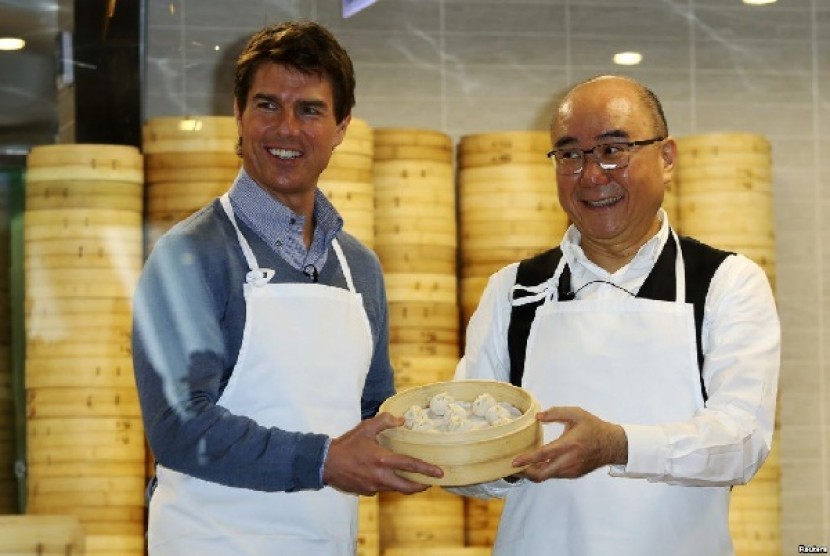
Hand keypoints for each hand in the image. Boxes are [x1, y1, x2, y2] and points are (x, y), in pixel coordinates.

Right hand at [322, 412, 442, 494]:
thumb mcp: (365, 428)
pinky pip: (382, 489)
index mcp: (383, 460)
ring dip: (406, 485)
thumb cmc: (346, 445)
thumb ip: (385, 421)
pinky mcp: (367, 492)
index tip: (440, 473)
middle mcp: (381, 476)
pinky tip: (387, 476)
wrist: (325, 464)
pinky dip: (389, 484)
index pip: (411, 465)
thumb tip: (402, 420)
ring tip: (413, 479)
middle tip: (430, 482)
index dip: (427, 470)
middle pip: (407, 486)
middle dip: (422, 486)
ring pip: (396, 489)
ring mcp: (373, 487)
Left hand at [511, 406, 626, 481]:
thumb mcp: (576, 414)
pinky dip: (544, 472)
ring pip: (547, 476)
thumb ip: (556, 412)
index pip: (544, 455)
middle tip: (513, 469)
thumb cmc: (593, 427)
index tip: (514, 462)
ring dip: (533, 473)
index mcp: (569, 444)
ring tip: (521, 466)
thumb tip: (538, 417)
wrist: (612, 445)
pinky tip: (536, 465)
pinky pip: (554, 475)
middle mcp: (569, 461)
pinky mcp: (573, 475)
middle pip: (542, 474)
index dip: (527, 460)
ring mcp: (571, 470)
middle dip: (526, 473)